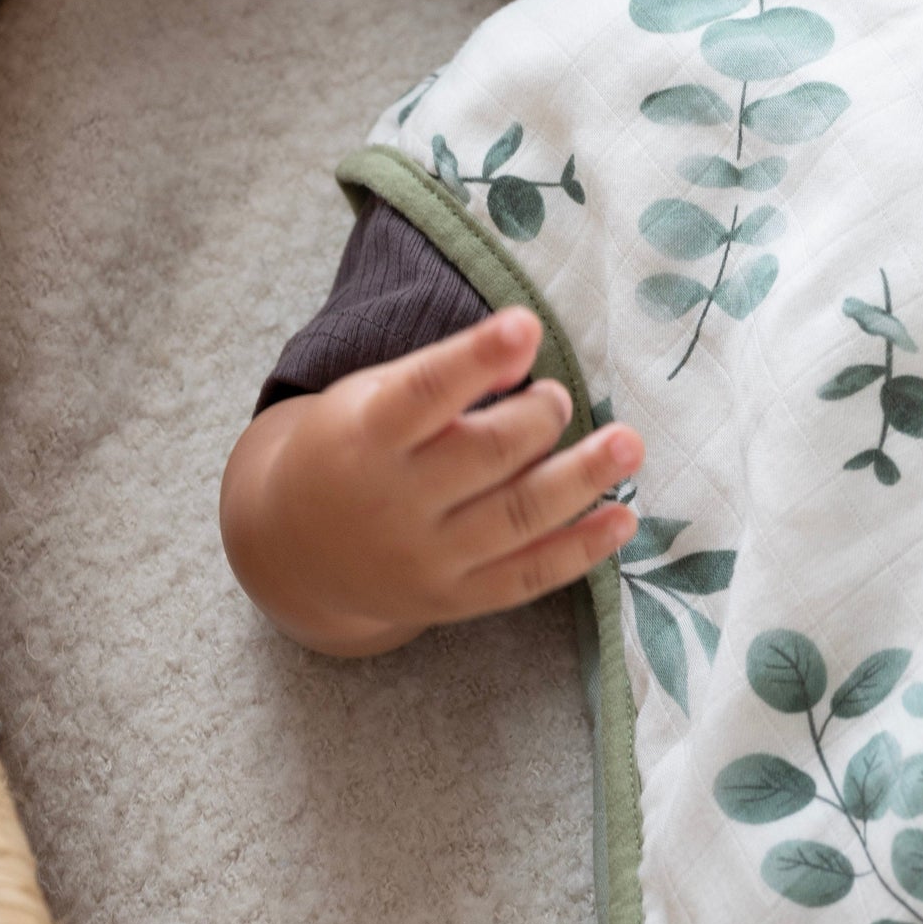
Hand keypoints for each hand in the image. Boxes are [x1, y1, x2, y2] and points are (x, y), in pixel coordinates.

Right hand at [220, 307, 641, 655]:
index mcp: (366, 435)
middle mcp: (393, 502)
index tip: (527, 324)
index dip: (478, 357)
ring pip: (518, 516)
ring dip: (583, 477)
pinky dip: (582, 549)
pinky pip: (528, 577)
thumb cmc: (351, 445)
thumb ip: (445, 375)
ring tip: (627, 444)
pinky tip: (623, 519)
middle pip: (486, 454)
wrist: (295, 547)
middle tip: (557, 396)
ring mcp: (426, 558)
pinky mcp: (455, 599)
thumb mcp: (374, 395)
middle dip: (539, 416)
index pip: (425, 392)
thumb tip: (525, 352)